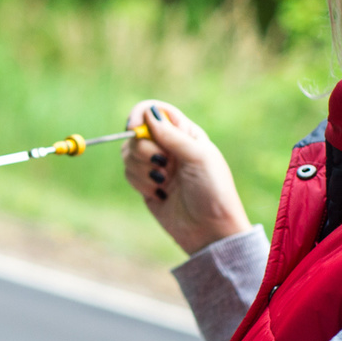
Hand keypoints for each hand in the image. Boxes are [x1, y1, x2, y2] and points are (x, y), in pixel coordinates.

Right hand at [122, 101, 250, 255]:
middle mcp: (167, 146)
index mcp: (184, 133)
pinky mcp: (146, 184)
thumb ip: (172, 135)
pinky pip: (129, 174)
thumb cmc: (212, 190)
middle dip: (143, 150)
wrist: (209, 229)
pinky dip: (140, 183)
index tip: (134, 129)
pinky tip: (160, 195)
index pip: (155, 111)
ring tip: (163, 183)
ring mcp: (155, 166)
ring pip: (128, 155)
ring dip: (142, 169)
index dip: (140, 115)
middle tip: (162, 165)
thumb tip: (148, 113)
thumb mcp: (197, 157)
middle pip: (136, 134)